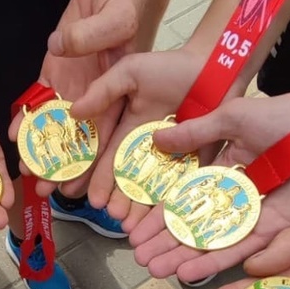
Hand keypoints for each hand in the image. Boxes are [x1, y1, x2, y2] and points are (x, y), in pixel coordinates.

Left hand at [11, 0, 150, 199]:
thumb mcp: (120, 15)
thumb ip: (96, 35)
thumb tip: (62, 47)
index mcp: (122, 91)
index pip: (109, 138)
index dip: (97, 167)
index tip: (84, 192)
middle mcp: (99, 94)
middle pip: (82, 141)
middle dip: (67, 168)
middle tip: (48, 192)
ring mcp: (78, 82)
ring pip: (59, 126)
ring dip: (46, 150)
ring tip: (30, 174)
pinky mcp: (59, 67)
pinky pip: (41, 97)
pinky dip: (28, 115)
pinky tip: (14, 134)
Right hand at [68, 48, 206, 222]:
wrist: (215, 69)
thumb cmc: (171, 67)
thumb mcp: (130, 72)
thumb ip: (103, 91)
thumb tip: (73, 112)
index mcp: (127, 131)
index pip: (105, 157)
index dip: (92, 174)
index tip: (75, 191)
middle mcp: (145, 150)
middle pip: (126, 179)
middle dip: (116, 197)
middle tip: (107, 212)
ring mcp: (169, 160)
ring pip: (150, 189)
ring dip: (138, 207)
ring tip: (128, 221)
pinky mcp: (192, 166)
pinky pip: (178, 188)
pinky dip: (167, 204)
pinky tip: (158, 218)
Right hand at [127, 90, 289, 284]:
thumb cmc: (285, 113)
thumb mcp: (232, 118)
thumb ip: (194, 135)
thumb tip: (155, 141)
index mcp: (222, 171)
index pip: (184, 200)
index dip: (159, 217)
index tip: (135, 233)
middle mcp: (236, 198)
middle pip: (195, 227)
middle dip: (167, 244)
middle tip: (142, 261)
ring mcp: (256, 216)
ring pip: (214, 242)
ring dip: (186, 258)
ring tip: (158, 271)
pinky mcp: (278, 229)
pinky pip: (244, 248)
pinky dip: (218, 261)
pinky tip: (193, 272)